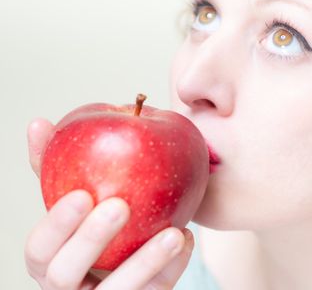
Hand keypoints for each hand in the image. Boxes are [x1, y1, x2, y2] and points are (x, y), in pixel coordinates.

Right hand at [25, 118, 194, 288]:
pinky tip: (186, 239)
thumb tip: (39, 123)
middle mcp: (71, 287)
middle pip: (66, 275)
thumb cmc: (99, 223)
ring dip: (145, 261)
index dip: (56, 223)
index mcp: (50, 260)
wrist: (136, 262)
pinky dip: (172, 267)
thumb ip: (57, 167)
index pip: (40, 249)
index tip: (83, 193)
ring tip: (173, 232)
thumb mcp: (78, 198)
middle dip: (91, 239)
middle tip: (121, 204)